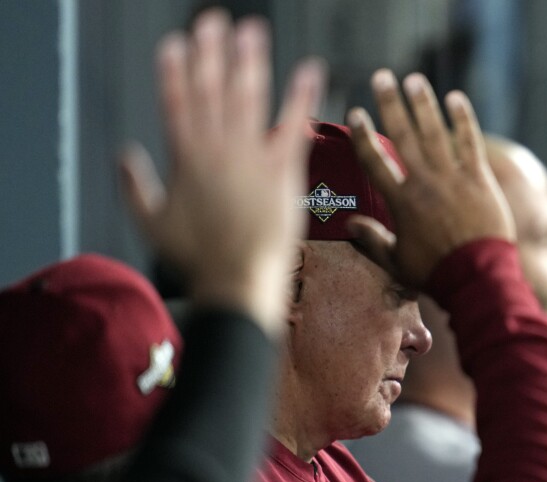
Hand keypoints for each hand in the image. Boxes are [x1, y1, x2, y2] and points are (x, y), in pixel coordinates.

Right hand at [120, 10, 323, 333]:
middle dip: (210, 52)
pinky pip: (294, 126)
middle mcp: (216, 151)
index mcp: (185, 159)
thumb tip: (124, 155)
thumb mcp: (152, 223)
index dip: (175, 71)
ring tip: (251, 30)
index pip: (176, 103)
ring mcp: (250, 159)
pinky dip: (302, 96)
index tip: (175, 44)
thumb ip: (135, 185)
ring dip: (249, 61)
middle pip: (211, 90)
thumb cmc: (197, 260)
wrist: (237, 281)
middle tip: (212, 20)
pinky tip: (311, 70)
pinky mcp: (283, 171)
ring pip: (247, 98)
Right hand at [348, 71, 515, 288]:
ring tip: (415, 80)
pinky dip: (463, 120)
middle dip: (391, 104)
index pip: (374, 161)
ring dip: (424, 104)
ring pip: (435, 133)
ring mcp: (453, 178)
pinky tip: (456, 98)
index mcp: (400, 201)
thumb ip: (372, 240)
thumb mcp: (397, 261)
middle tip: (382, 77)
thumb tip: (349, 225)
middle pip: (403, 135)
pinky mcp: (479, 179)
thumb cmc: (436, 273)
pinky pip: (469, 143)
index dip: (363, 135)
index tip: (355, 113)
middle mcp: (424, 183)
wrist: (478, 278)